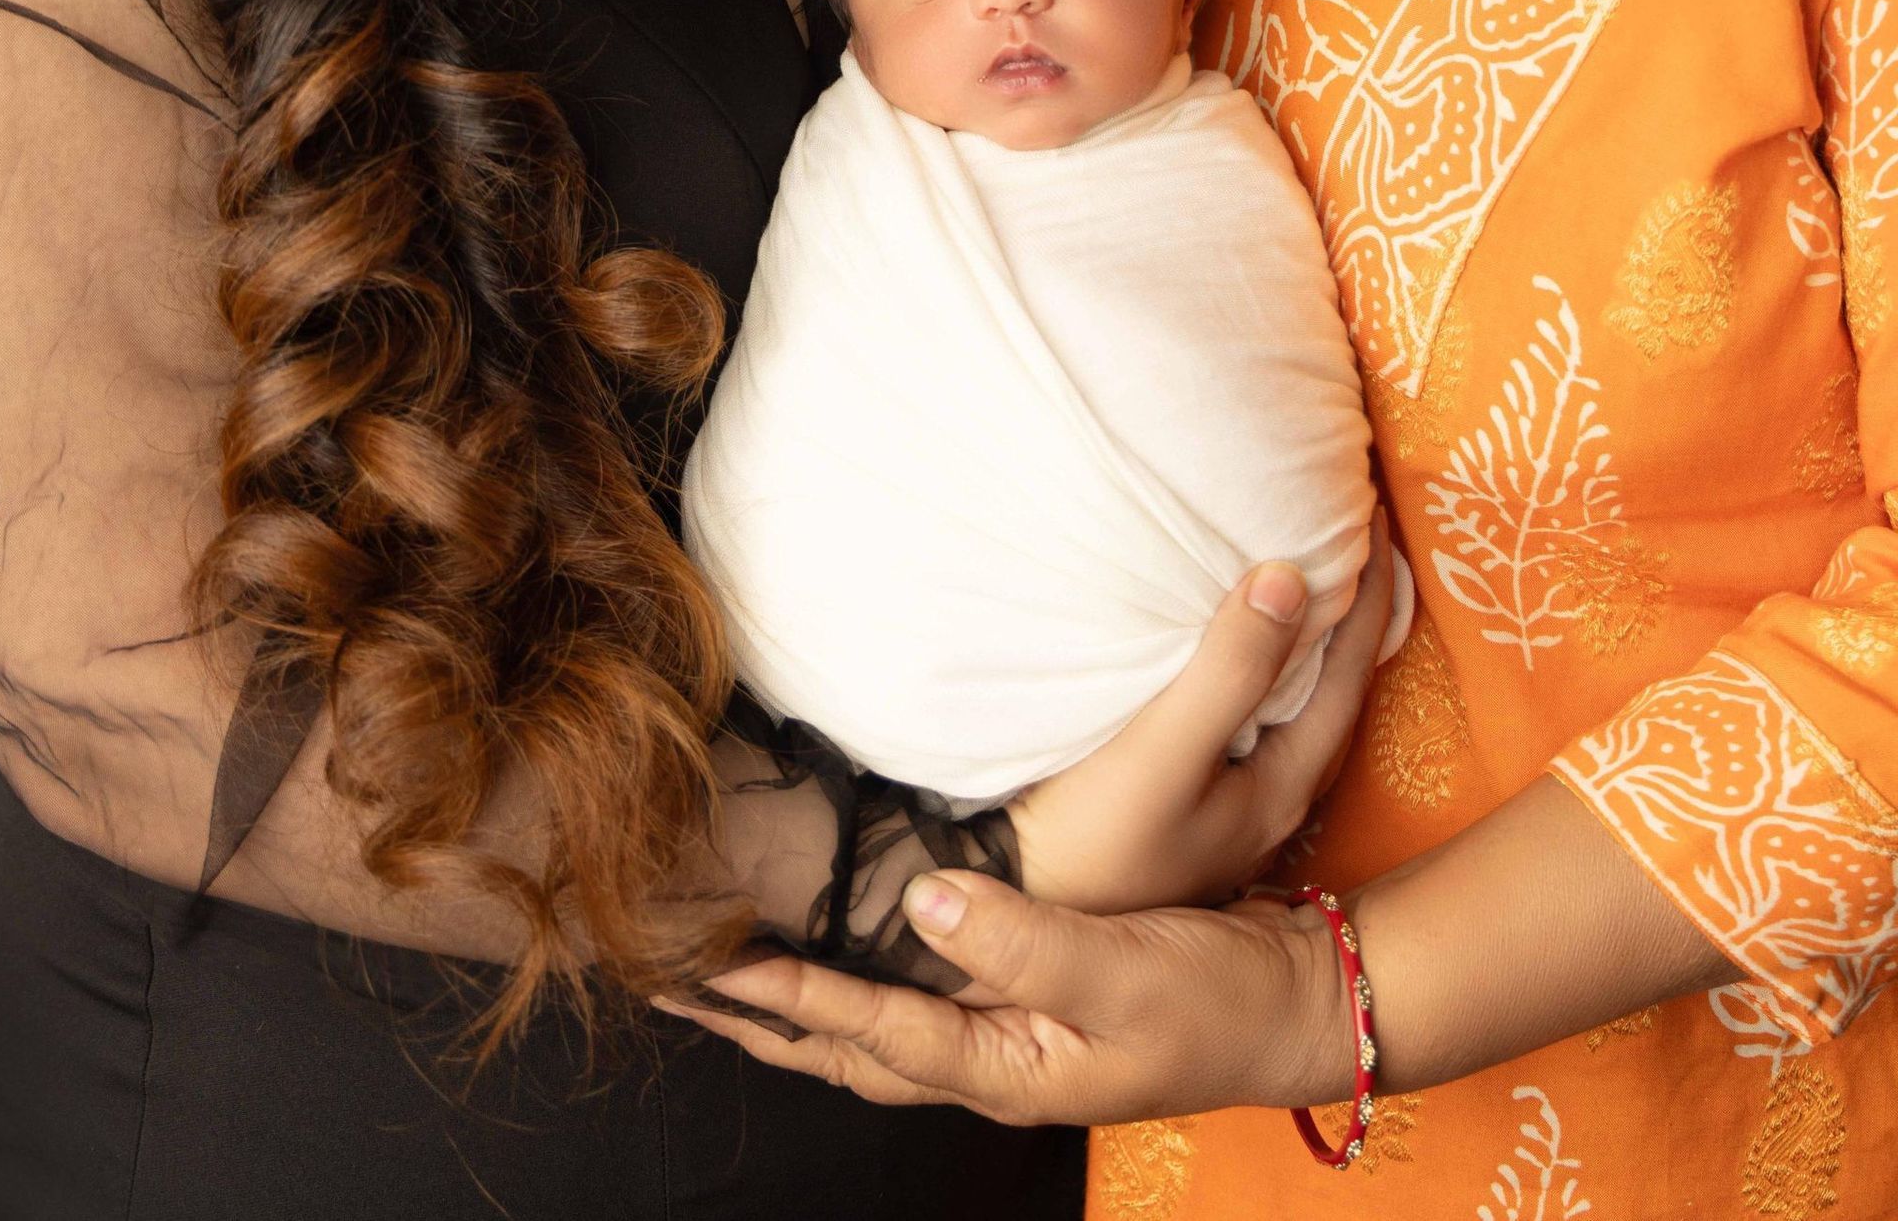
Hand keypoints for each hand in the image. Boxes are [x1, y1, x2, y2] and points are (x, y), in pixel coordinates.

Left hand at [663, 875, 1352, 1122]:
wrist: (1290, 1006)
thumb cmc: (1215, 997)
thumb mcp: (1122, 970)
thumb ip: (1020, 939)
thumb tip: (922, 897)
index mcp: (1006, 1064)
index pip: (870, 1031)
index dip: (790, 996)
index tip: (713, 965)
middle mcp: (990, 1061)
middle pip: (845, 1054)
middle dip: (758, 1023)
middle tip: (672, 983)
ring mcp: (1005, 1037)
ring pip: (870, 1037)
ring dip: (792, 1014)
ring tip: (719, 978)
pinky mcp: (1023, 1001)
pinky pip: (908, 1006)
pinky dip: (850, 993)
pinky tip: (835, 954)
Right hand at [1013, 516, 1393, 913]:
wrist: (1020, 912)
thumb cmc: (1091, 841)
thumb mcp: (1162, 754)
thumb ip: (1229, 672)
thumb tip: (1291, 578)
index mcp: (1280, 790)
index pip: (1348, 676)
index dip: (1368, 598)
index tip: (1376, 519)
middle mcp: (1266, 802)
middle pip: (1331, 693)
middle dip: (1349, 617)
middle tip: (1353, 541)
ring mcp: (1225, 807)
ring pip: (1289, 709)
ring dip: (1302, 645)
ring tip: (1302, 583)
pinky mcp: (1183, 804)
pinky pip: (1246, 719)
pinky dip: (1254, 671)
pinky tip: (1226, 652)